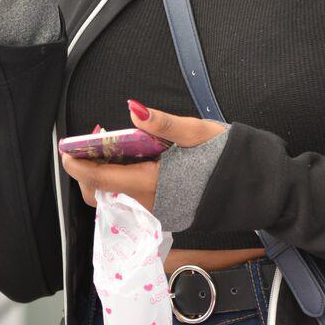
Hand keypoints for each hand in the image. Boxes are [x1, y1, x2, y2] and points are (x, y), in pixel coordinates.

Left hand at [61, 100, 227, 211]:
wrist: (258, 189)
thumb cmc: (230, 158)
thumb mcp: (198, 132)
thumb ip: (163, 123)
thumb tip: (133, 109)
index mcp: (153, 184)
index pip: (101, 179)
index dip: (78, 165)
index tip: (66, 150)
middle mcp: (150, 205)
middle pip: (101, 195)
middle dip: (88, 170)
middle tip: (94, 141)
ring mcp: (158, 213)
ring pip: (115, 199)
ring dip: (105, 175)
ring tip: (114, 146)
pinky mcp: (166, 214)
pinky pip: (131, 201)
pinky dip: (122, 182)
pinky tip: (134, 160)